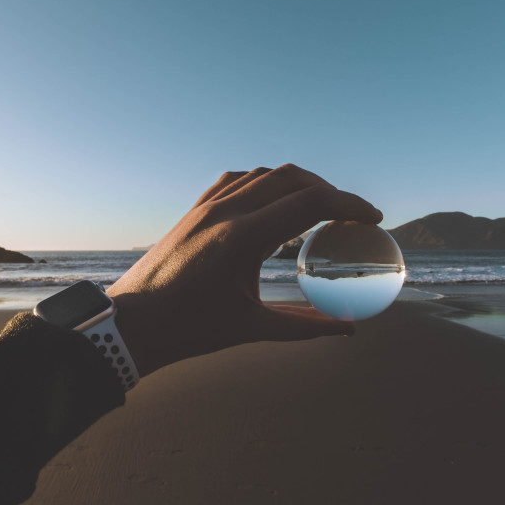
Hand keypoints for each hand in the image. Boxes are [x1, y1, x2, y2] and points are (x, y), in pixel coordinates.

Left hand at [106, 164, 382, 377]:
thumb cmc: (191, 330)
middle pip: (291, 179)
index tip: (372, 218)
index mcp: (243, 239)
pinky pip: (235, 180)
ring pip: (263, 175)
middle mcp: (225, 213)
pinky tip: (272, 200)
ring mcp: (206, 207)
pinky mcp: (193, 210)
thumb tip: (348, 329)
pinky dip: (264, 183)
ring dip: (296, 183)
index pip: (310, 203)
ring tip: (317, 206)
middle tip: (349, 214)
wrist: (132, 324)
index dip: (349, 205)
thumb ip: (306, 326)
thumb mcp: (253, 328)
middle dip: (329, 190)